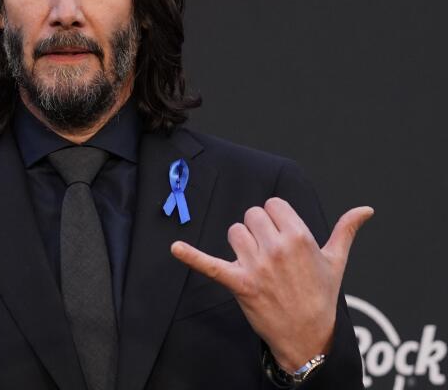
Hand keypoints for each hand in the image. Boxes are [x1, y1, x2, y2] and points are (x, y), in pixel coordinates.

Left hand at [170, 199, 372, 371]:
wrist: (309, 335)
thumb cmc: (321, 295)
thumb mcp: (335, 261)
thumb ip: (346, 230)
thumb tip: (365, 210)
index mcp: (300, 236)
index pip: (273, 205)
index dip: (276, 218)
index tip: (281, 234)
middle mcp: (276, 248)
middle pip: (252, 215)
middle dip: (258, 229)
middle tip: (269, 251)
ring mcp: (256, 265)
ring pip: (235, 232)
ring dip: (241, 243)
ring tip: (256, 262)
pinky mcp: (238, 282)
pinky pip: (209, 264)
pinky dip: (191, 256)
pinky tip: (175, 248)